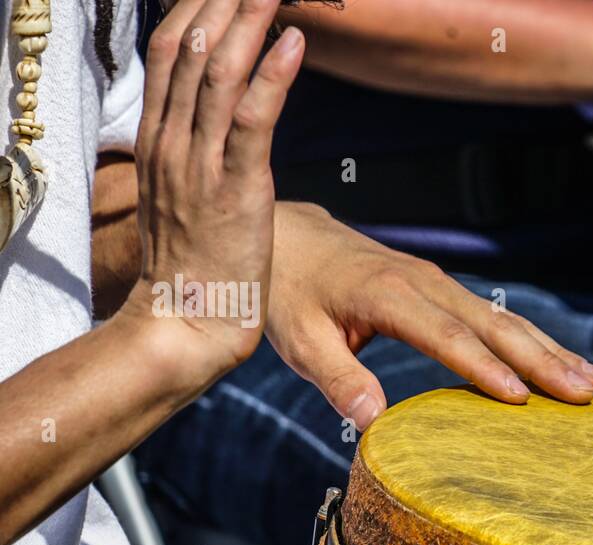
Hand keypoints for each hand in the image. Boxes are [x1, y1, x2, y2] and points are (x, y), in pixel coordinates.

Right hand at [132, 0, 303, 383]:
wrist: (184, 322)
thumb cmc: (195, 266)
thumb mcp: (183, 194)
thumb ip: (195, 151)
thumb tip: (220, 121)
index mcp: (157, 139)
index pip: (169, 52)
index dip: (198, 7)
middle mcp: (171, 141)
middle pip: (191, 46)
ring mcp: (199, 164)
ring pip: (218, 72)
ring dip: (249, 20)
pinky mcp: (235, 190)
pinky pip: (252, 122)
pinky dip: (273, 77)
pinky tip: (294, 42)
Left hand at [266, 203, 592, 429]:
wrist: (288, 235)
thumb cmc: (289, 291)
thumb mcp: (299, 339)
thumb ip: (337, 379)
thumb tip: (372, 424)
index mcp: (389, 295)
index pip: (448, 337)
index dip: (485, 369)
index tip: (522, 400)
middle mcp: (424, 283)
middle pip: (495, 326)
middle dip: (544, 361)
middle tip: (588, 393)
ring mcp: (439, 283)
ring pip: (505, 319)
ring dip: (551, 351)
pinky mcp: (443, 289)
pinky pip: (495, 317)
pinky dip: (532, 341)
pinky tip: (560, 363)